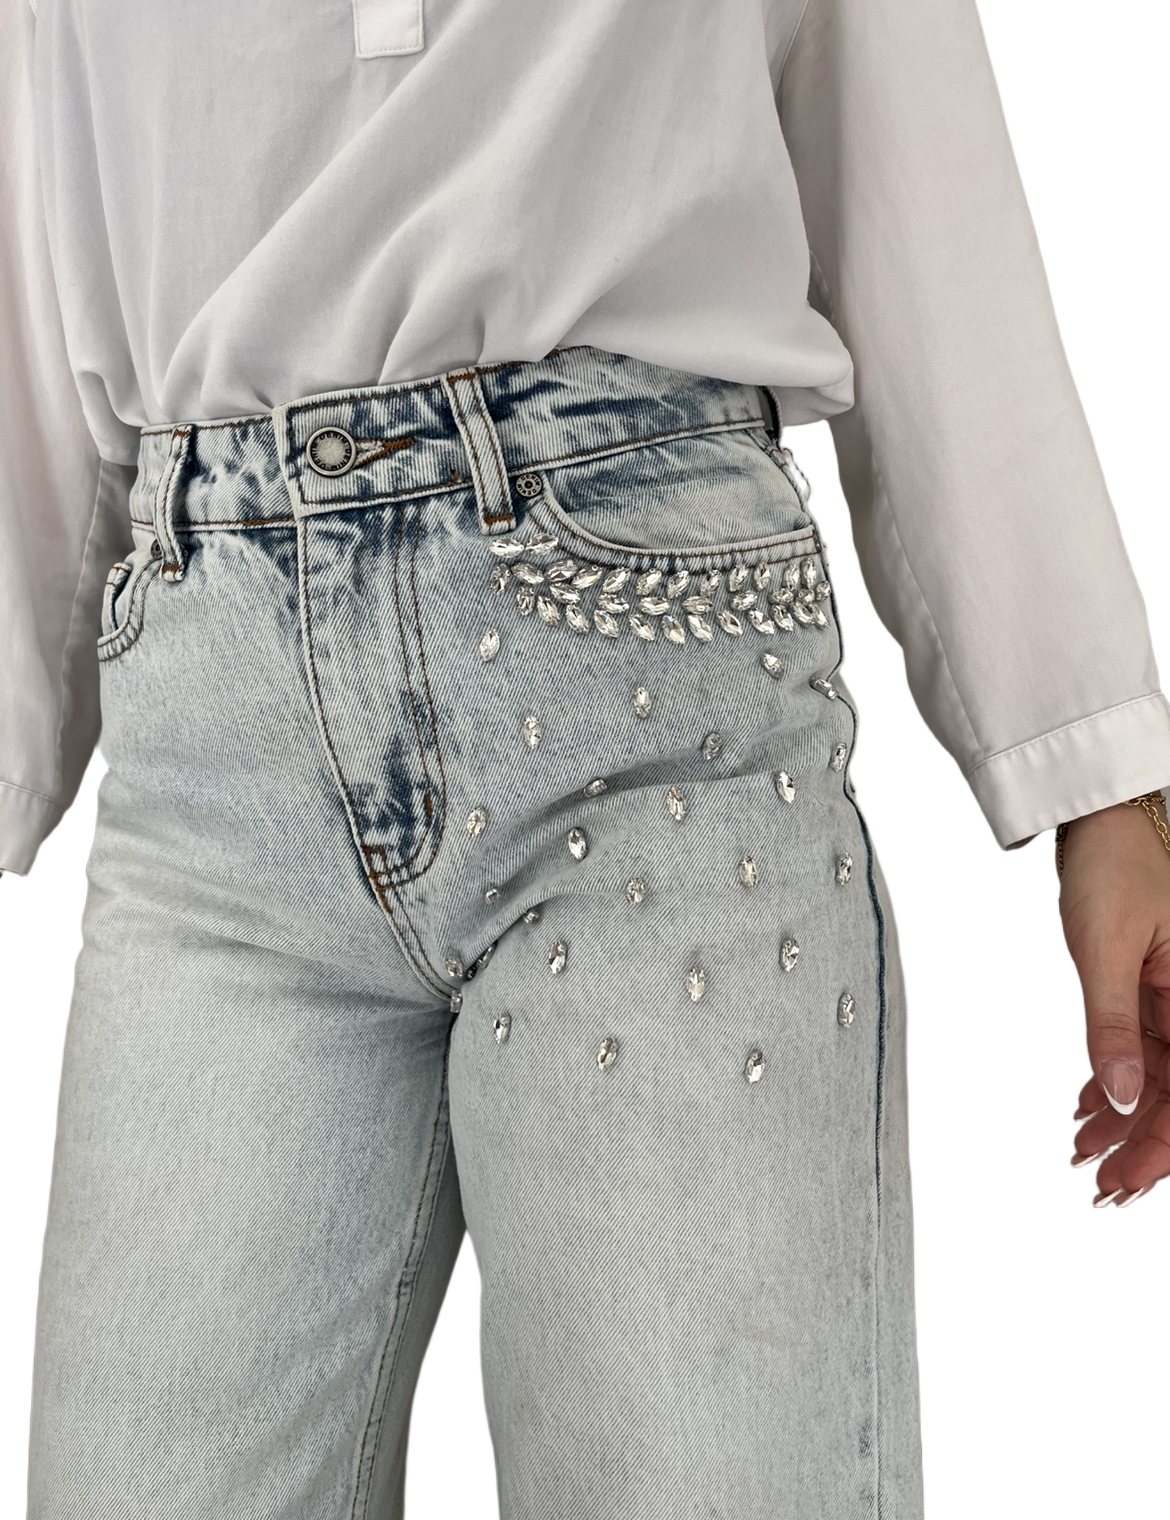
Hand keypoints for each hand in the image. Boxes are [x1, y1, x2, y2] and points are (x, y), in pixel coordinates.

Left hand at [1061, 798, 1169, 1206]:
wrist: (1102, 822)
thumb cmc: (1112, 868)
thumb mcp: (1104, 949)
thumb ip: (1112, 1025)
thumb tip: (1123, 1096)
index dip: (1164, 1145)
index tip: (1127, 1182)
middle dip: (1144, 1145)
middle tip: (1100, 1186)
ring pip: (1161, 1079)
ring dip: (1126, 1120)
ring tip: (1086, 1154)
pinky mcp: (1156, 992)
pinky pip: (1144, 1051)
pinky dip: (1117, 1083)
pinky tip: (1088, 1110)